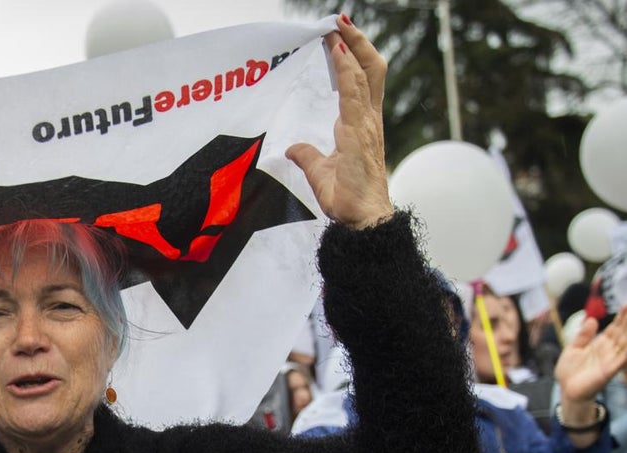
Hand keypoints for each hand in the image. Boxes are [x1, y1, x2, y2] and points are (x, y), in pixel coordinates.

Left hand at [286, 17, 392, 228]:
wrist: (363, 220)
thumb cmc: (349, 200)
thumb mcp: (320, 173)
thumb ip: (308, 156)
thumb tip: (293, 148)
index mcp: (361, 126)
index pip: (362, 83)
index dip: (353, 58)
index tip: (339, 39)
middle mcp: (368, 120)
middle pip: (370, 70)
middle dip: (357, 42)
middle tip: (340, 22)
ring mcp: (366, 125)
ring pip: (364, 75)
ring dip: (350, 47)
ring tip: (337, 25)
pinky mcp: (359, 133)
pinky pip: (353, 93)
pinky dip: (346, 70)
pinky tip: (337, 52)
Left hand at [556, 311, 626, 404]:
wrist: (567, 390)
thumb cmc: (570, 371)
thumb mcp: (573, 349)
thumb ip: (583, 335)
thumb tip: (592, 319)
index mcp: (600, 344)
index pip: (614, 328)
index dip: (621, 317)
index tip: (626, 304)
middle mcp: (608, 350)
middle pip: (622, 332)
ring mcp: (610, 360)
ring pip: (625, 343)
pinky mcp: (609, 370)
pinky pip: (621, 359)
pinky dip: (626, 352)